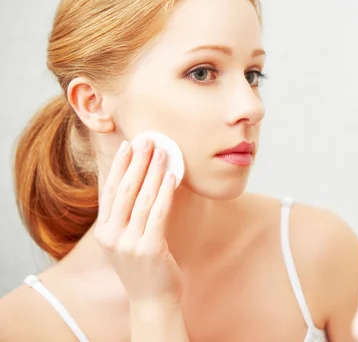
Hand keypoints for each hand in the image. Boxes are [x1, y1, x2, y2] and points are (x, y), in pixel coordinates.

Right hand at [94, 139, 180, 306]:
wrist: (152, 300)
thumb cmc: (144, 267)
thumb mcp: (126, 240)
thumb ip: (127, 216)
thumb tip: (140, 181)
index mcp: (104, 231)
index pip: (110, 191)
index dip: (119, 166)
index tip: (128, 144)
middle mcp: (111, 236)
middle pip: (125, 190)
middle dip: (137, 162)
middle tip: (147, 140)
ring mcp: (129, 244)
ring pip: (142, 198)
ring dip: (153, 171)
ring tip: (162, 152)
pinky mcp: (149, 249)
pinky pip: (158, 213)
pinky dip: (165, 192)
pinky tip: (172, 176)